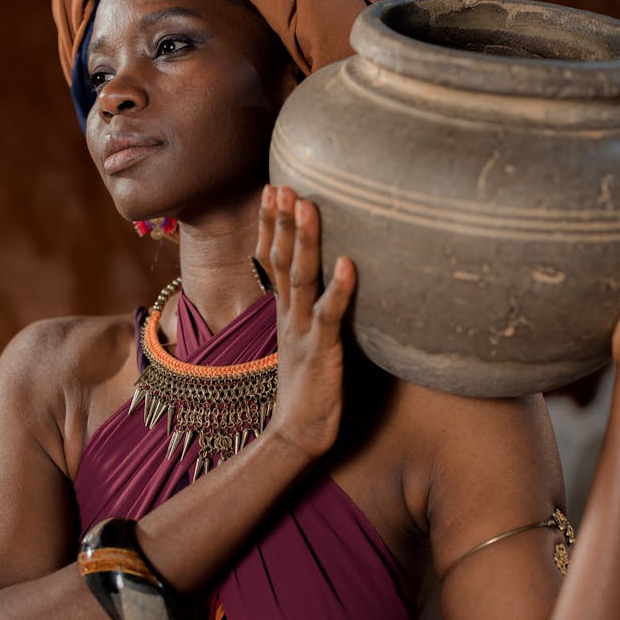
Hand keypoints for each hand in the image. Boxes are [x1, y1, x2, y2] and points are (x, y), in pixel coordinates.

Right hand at [255, 185, 355, 462]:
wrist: (296, 434)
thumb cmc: (307, 388)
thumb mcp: (304, 341)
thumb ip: (309, 311)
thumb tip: (327, 283)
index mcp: (284, 312)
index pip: (271, 259)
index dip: (271, 224)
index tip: (273, 189)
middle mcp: (288, 315)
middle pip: (280, 260)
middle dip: (281, 221)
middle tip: (282, 184)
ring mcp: (302, 332)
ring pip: (300, 278)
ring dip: (303, 241)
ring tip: (308, 206)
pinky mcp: (321, 351)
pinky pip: (329, 315)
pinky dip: (339, 289)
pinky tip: (349, 263)